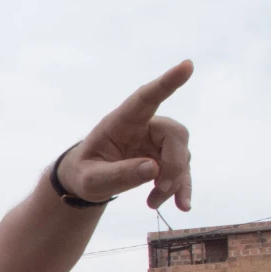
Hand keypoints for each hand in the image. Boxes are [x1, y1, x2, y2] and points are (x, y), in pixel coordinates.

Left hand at [58, 60, 192, 210]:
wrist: (85, 182)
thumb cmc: (83, 173)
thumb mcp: (92, 180)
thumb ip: (118, 174)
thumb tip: (154, 170)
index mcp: (120, 121)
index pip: (146, 98)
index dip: (167, 82)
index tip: (187, 66)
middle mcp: (143, 126)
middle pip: (174, 133)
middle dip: (175, 162)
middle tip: (163, 186)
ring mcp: (155, 142)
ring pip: (181, 154)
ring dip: (174, 181)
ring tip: (153, 203)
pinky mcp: (163, 158)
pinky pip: (181, 170)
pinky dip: (181, 188)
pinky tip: (181, 206)